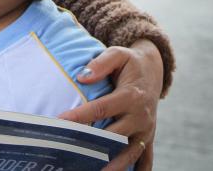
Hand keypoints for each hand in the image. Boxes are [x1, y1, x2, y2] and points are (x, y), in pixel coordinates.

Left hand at [58, 39, 163, 170]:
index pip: (100, 108)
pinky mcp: (149, 137)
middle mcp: (141, 116)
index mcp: (131, 96)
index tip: (59, 122)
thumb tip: (82, 76)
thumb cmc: (129, 62)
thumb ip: (101, 63)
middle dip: (94, 146)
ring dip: (115, 165)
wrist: (153, 70)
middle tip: (72, 154)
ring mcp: (146, 129)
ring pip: (130, 152)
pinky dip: (139, 170)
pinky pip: (146, 158)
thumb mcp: (118, 54)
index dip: (80, 116)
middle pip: (115, 135)